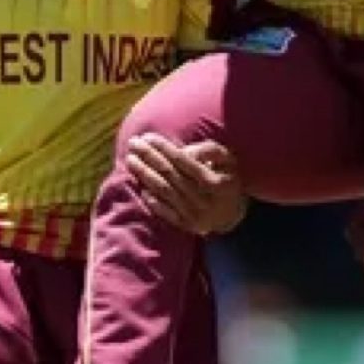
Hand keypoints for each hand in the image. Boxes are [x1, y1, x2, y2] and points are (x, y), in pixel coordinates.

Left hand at [126, 134, 245, 235]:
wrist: (233, 215)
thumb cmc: (228, 180)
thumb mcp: (228, 161)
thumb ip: (209, 151)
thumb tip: (184, 151)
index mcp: (215, 181)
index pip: (183, 160)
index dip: (164, 148)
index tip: (147, 136)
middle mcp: (204, 199)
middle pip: (170, 174)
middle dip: (149, 157)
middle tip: (133, 143)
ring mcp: (194, 214)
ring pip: (164, 191)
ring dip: (145, 175)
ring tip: (130, 160)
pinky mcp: (187, 226)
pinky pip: (166, 213)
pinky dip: (153, 201)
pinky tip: (142, 188)